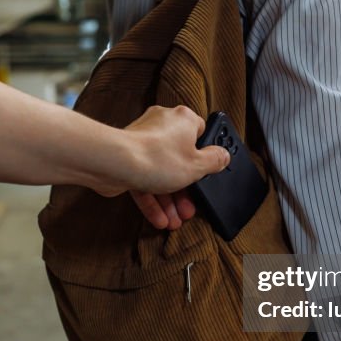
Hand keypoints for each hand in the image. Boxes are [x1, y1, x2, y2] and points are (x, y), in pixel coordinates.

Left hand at [123, 106, 225, 228]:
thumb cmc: (157, 158)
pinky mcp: (127, 157)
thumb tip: (223, 156)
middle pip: (180, 159)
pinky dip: (152, 198)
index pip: (201, 133)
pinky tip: (159, 218)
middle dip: (185, 188)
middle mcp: (162, 125)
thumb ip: (214, 161)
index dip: (205, 155)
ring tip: (175, 220)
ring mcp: (142, 141)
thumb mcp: (197, 166)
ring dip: (169, 199)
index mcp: (183, 120)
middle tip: (190, 206)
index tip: (208, 172)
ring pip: (161, 172)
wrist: (116, 163)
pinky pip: (144, 178)